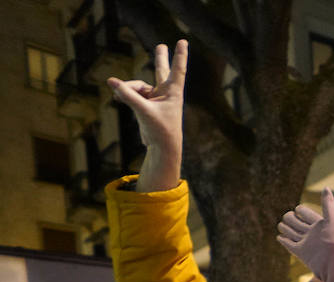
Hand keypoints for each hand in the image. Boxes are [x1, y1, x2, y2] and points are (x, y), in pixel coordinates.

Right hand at [108, 40, 186, 192]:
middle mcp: (165, 93)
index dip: (180, 55)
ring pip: (137, 86)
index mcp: (173, 92)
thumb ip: (127, 95)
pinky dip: (124, 95)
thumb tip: (111, 81)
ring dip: (127, 89)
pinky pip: (132, 95)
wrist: (162, 148)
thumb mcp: (143, 111)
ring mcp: (155, 98)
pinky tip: (116, 98)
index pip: (177, 69)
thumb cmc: (160, 130)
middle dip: (161, 58)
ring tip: (117, 96)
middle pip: (161, 70)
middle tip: (162, 45)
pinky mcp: (146, 105)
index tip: (183, 41)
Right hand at [276, 189, 333, 281]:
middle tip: (288, 217)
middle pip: (297, 223)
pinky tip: (279, 237)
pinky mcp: (301, 253)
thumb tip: (326, 187)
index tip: (299, 210)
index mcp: (320, 225)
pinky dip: (284, 241)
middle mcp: (313, 234)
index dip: (301, 210)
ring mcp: (306, 243)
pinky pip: (290, 245)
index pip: (306, 214)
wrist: (333, 264)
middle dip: (291, 218)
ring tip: (282, 224)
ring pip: (293, 233)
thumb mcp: (332, 220)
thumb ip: (328, 204)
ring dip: (286, 228)